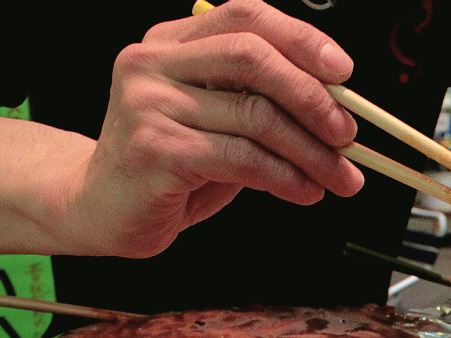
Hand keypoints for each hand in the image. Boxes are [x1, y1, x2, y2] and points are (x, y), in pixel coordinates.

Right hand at [76, 0, 363, 256]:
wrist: (103, 207)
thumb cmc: (170, 163)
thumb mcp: (218, 119)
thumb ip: (262, 101)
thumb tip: (337, 109)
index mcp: (173, 43)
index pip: (247, 18)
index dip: (302, 39)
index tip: (343, 73)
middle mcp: (155, 64)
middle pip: (253, 59)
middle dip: (314, 98)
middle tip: (347, 135)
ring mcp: (150, 104)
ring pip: (256, 116)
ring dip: (311, 152)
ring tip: (338, 177)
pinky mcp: (155, 150)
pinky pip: (242, 159)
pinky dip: (285, 178)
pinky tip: (304, 191)